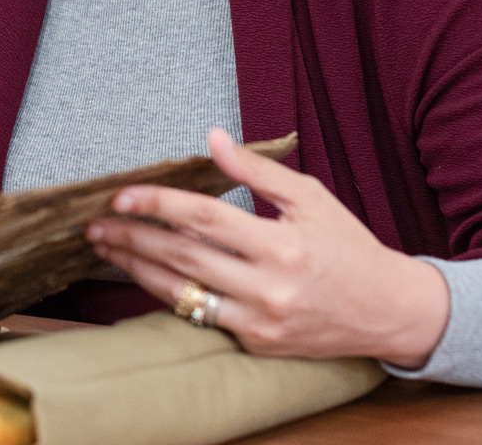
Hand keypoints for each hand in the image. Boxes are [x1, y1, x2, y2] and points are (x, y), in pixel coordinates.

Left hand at [86, 128, 449, 366]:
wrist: (387, 310)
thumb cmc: (348, 246)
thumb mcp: (311, 198)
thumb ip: (256, 171)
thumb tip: (213, 139)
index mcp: (282, 244)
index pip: (203, 218)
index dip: (157, 204)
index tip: (121, 195)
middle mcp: (268, 287)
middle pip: (182, 256)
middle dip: (131, 238)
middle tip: (95, 224)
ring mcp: (259, 320)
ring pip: (181, 293)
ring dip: (136, 269)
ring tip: (107, 248)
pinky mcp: (256, 342)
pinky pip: (200, 316)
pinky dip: (169, 294)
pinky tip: (145, 275)